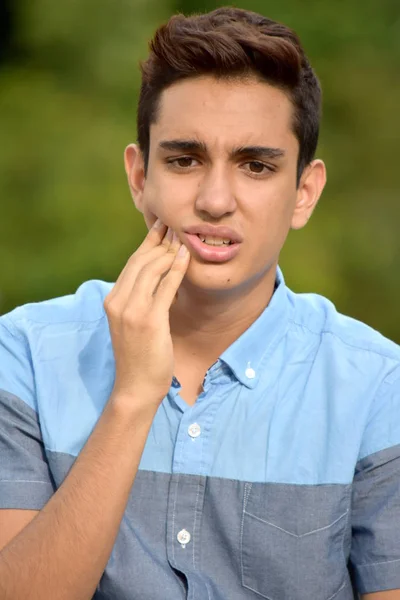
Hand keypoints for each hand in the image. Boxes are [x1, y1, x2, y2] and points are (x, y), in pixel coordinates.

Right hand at [103, 220, 189, 407]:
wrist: (136, 386)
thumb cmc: (139, 355)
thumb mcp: (132, 321)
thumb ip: (139, 298)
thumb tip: (158, 274)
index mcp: (113, 300)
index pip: (131, 263)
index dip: (148, 242)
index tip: (161, 227)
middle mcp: (118, 301)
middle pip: (140, 261)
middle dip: (160, 241)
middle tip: (177, 226)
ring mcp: (132, 310)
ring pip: (151, 269)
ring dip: (169, 250)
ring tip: (184, 237)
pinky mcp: (149, 320)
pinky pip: (165, 286)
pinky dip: (176, 268)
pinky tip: (186, 256)